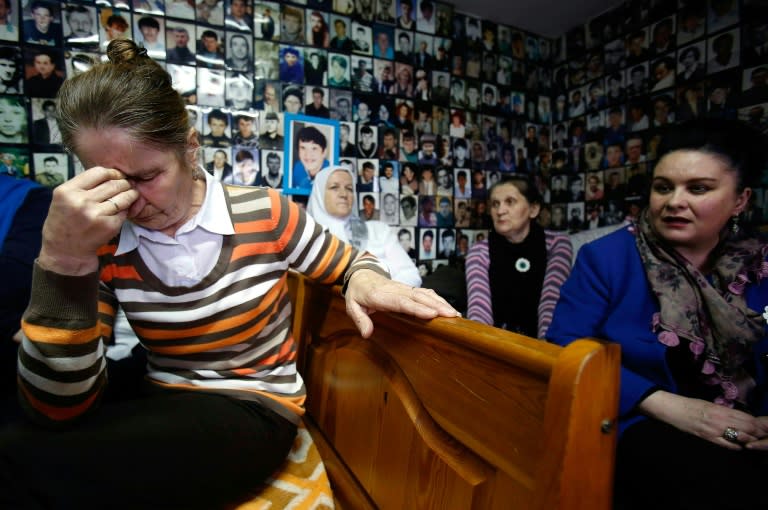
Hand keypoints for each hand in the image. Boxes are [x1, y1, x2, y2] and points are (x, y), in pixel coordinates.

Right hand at [38, 167, 138, 275]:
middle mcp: (81, 201)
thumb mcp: (64, 198)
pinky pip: (124, 212)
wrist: (64, 251)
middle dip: (124, 183)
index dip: (112, 173)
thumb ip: (83, 185)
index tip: (117, 176)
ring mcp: (96, 214)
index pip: (98, 172)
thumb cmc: (65, 221)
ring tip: (131, 194)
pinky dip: (126, 210)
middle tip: (127, 185)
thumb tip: (112, 174)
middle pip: (113, 184)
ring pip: (123, 197)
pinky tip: (121, 211)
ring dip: (130, 194)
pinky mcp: (109, 226)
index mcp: (67, 191)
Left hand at [343, 269, 460, 337]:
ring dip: (441, 303)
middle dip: (436, 305)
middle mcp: (396, 290)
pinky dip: (438, 299)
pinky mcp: (409, 289)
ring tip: (455, 314)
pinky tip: (448, 308)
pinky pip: (425, 293)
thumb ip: (360, 319)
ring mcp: (404, 288)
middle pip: (418, 297)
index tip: (432, 314)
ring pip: (425, 294)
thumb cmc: (357, 293)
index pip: (402, 302)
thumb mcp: (351, 306)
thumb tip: (367, 334)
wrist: (361, 274)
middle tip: (451, 315)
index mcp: (381, 295)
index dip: (417, 308)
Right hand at [639, 391, 767, 449]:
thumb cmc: (689, 405)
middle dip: (758, 433)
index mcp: (721, 409)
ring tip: (755, 441)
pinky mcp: (707, 437)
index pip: (746, 417)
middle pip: (747, 427)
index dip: (759, 424)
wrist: (672, 408)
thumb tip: (737, 417)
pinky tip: (739, 446)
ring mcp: (714, 429)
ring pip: (740, 436)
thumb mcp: (708, 404)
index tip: (765, 427)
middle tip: (765, 436)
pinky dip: (735, 446)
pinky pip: (726, 444)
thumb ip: (723, 411)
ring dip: (749, 439)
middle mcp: (720, 419)